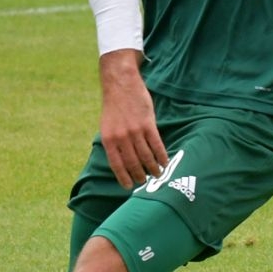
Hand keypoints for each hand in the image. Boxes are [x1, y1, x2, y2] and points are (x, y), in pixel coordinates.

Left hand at [97, 49, 165, 188]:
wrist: (121, 84)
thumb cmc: (115, 106)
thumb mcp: (107, 126)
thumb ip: (114, 142)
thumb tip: (121, 162)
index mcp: (109, 139)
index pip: (117, 165)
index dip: (124, 177)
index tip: (129, 187)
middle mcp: (121, 137)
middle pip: (133, 163)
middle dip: (140, 175)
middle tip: (145, 182)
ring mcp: (135, 131)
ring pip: (146, 156)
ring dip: (153, 168)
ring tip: (157, 175)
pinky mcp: (148, 124)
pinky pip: (156, 144)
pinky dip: (161, 155)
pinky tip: (165, 162)